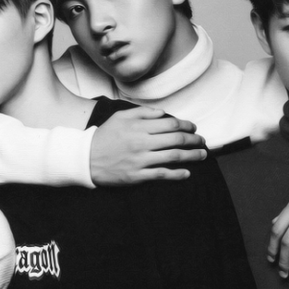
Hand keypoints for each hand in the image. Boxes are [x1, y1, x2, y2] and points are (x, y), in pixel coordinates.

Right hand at [90, 106, 206, 185]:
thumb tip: (164, 113)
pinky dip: (177, 174)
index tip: (193, 128)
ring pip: (173, 157)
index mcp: (139, 127)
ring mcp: (140, 160)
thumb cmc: (105, 136)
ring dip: (191, 156)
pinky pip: (161, 175)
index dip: (186, 126)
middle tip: (203, 142)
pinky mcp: (137, 176)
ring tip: (202, 155)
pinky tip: (187, 173)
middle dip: (193, 140)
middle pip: (176, 140)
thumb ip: (143, 113)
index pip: (170, 124)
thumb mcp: (120, 117)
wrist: (86, 158)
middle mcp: (142, 142)